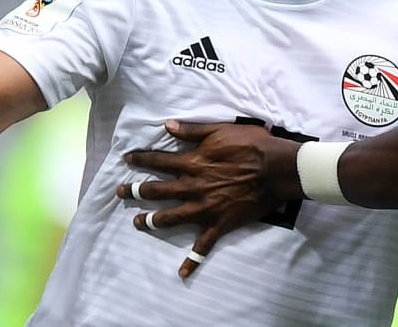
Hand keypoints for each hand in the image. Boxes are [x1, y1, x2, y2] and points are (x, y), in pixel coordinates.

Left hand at [118, 121, 300, 277]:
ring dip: (150, 221)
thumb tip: (167, 126)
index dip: (141, 159)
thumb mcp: (220, 130)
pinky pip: (203, 246)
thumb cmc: (251, 145)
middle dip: (135, 191)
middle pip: (157, 191)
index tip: (127, 159)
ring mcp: (204, 209)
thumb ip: (192, 130)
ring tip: (137, 222)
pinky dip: (193, 260)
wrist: (276, 170)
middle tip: (120, 192)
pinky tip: (182, 272)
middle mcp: (193, 187)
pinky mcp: (219, 225)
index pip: (159, 161)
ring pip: (170, 218)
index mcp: (193, 164)